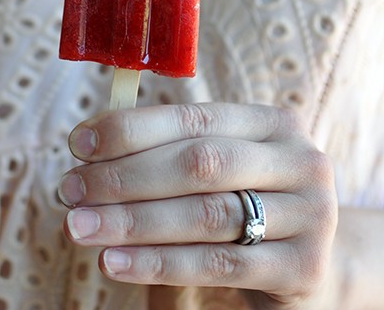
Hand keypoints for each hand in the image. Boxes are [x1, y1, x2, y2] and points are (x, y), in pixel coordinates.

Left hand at [58, 103, 337, 308]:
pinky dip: (158, 263)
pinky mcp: (303, 267)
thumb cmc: (251, 202)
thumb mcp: (227, 166)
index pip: (195, 117)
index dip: (133, 129)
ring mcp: (310, 214)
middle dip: (126, 176)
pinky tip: (113, 261)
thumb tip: (92, 146)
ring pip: (206, 214)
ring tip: (79, 225)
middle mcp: (300, 160)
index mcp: (274, 122)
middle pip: (200, 163)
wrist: (312, 262)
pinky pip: (218, 264)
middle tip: (71, 190)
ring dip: (132, 220)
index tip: (78, 143)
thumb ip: (176, 150)